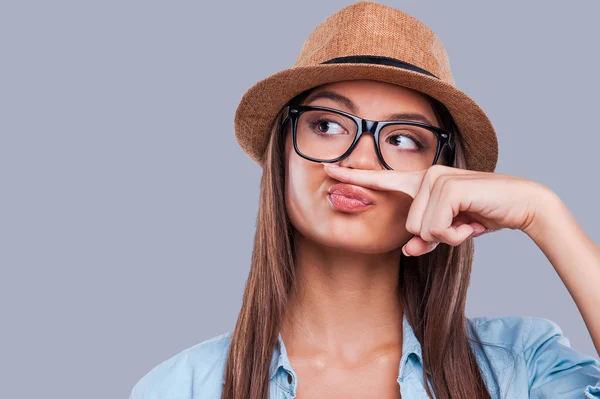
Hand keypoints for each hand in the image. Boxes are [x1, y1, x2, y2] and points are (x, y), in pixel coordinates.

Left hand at [322, 163, 555, 256]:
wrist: (521, 205)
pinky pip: (437, 229)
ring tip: (467, 221)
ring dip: (448, 236)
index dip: (353, 177)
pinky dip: (456, 235)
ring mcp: (435, 179)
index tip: (327, 170)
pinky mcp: (448, 187)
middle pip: (409, 228)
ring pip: (421, 231)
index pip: (381, 180)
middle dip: (437, 237)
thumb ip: (424, 239)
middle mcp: (425, 176)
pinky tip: (473, 222)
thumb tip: (407, 250)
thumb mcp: (448, 231)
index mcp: (420, 182)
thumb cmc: (481, 214)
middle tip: (460, 225)